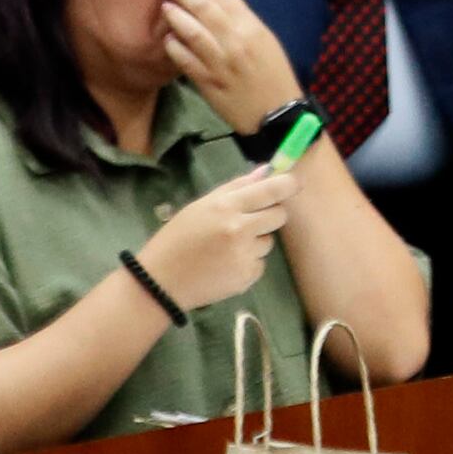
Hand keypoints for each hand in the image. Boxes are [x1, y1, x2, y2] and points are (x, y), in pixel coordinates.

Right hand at [134, 156, 301, 312]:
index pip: (272, 190)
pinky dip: (248, 263)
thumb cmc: (176, 240)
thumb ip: (235, 188)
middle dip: (269, 216)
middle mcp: (239, 228)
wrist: (159, 283)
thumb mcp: (199, 207)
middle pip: (280, 215)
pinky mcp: (247, 276)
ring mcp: (245, 254)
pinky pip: (260, 263)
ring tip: (225, 249)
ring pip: (268, 241)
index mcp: (225, 207)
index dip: (288, 185)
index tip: (293, 185)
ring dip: (254, 242)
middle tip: (247, 222)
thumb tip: (267, 171)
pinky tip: (224, 266)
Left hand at [156, 0, 302, 125]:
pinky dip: (173, 45)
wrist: (276, 113)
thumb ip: (242, 20)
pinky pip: (183, 58)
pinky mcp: (207, 81)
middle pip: (204, 8)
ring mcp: (220, 61)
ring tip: (166, 7)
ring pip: (191, 31)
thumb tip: (214, 0)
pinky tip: (168, 38)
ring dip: (175, 15)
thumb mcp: (265, 41)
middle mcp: (236, 41)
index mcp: (254, 28)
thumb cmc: (273, 74)